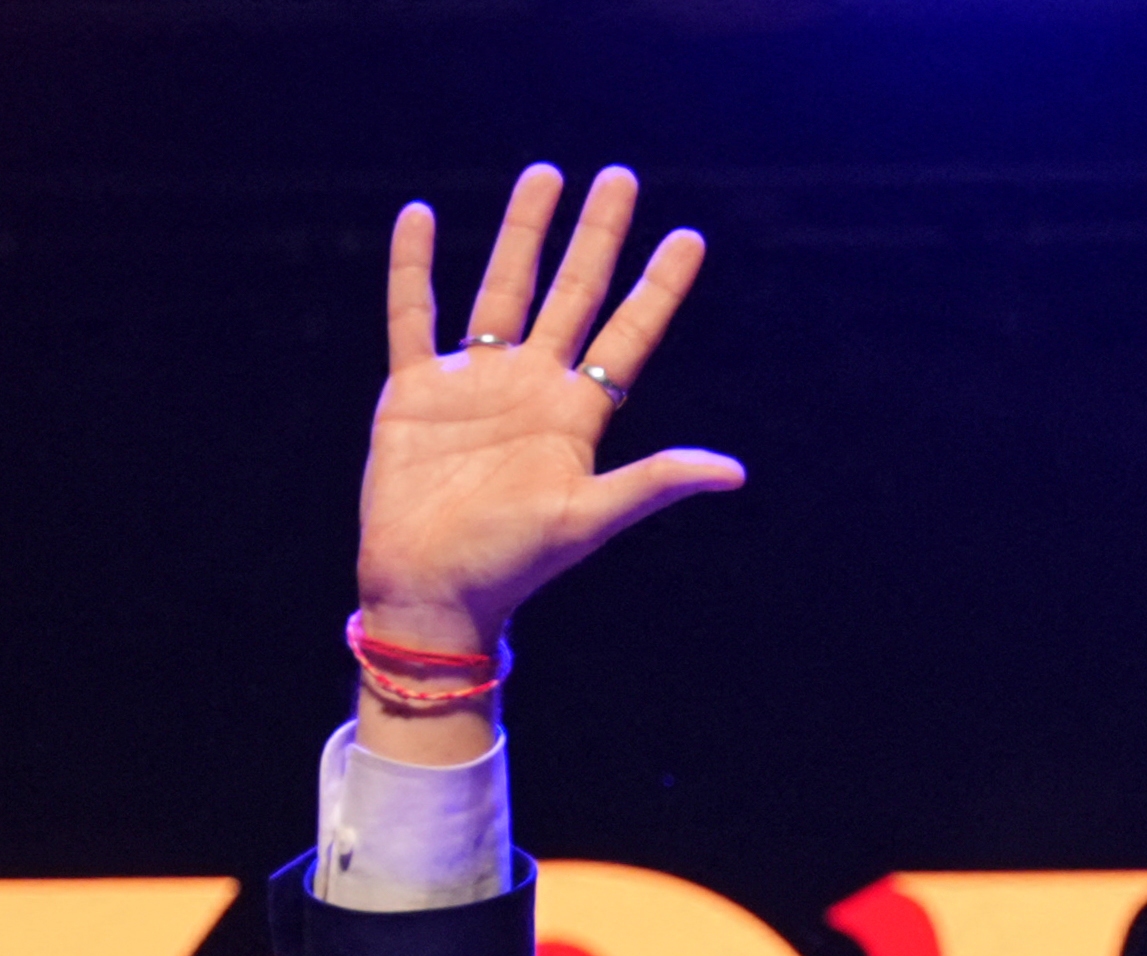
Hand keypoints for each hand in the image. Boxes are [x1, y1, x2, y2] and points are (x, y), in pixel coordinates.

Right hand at [352, 165, 743, 751]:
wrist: (430, 590)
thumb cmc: (510, 565)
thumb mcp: (588, 519)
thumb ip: (654, 483)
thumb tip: (734, 472)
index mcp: (576, 415)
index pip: (628, 334)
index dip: (659, 287)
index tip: (689, 236)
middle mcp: (531, 388)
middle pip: (572, 293)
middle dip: (597, 236)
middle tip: (621, 176)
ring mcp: (473, 384)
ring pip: (502, 288)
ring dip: (523, 232)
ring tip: (545, 175)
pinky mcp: (415, 391)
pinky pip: (412, 315)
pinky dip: (414, 268)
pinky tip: (420, 216)